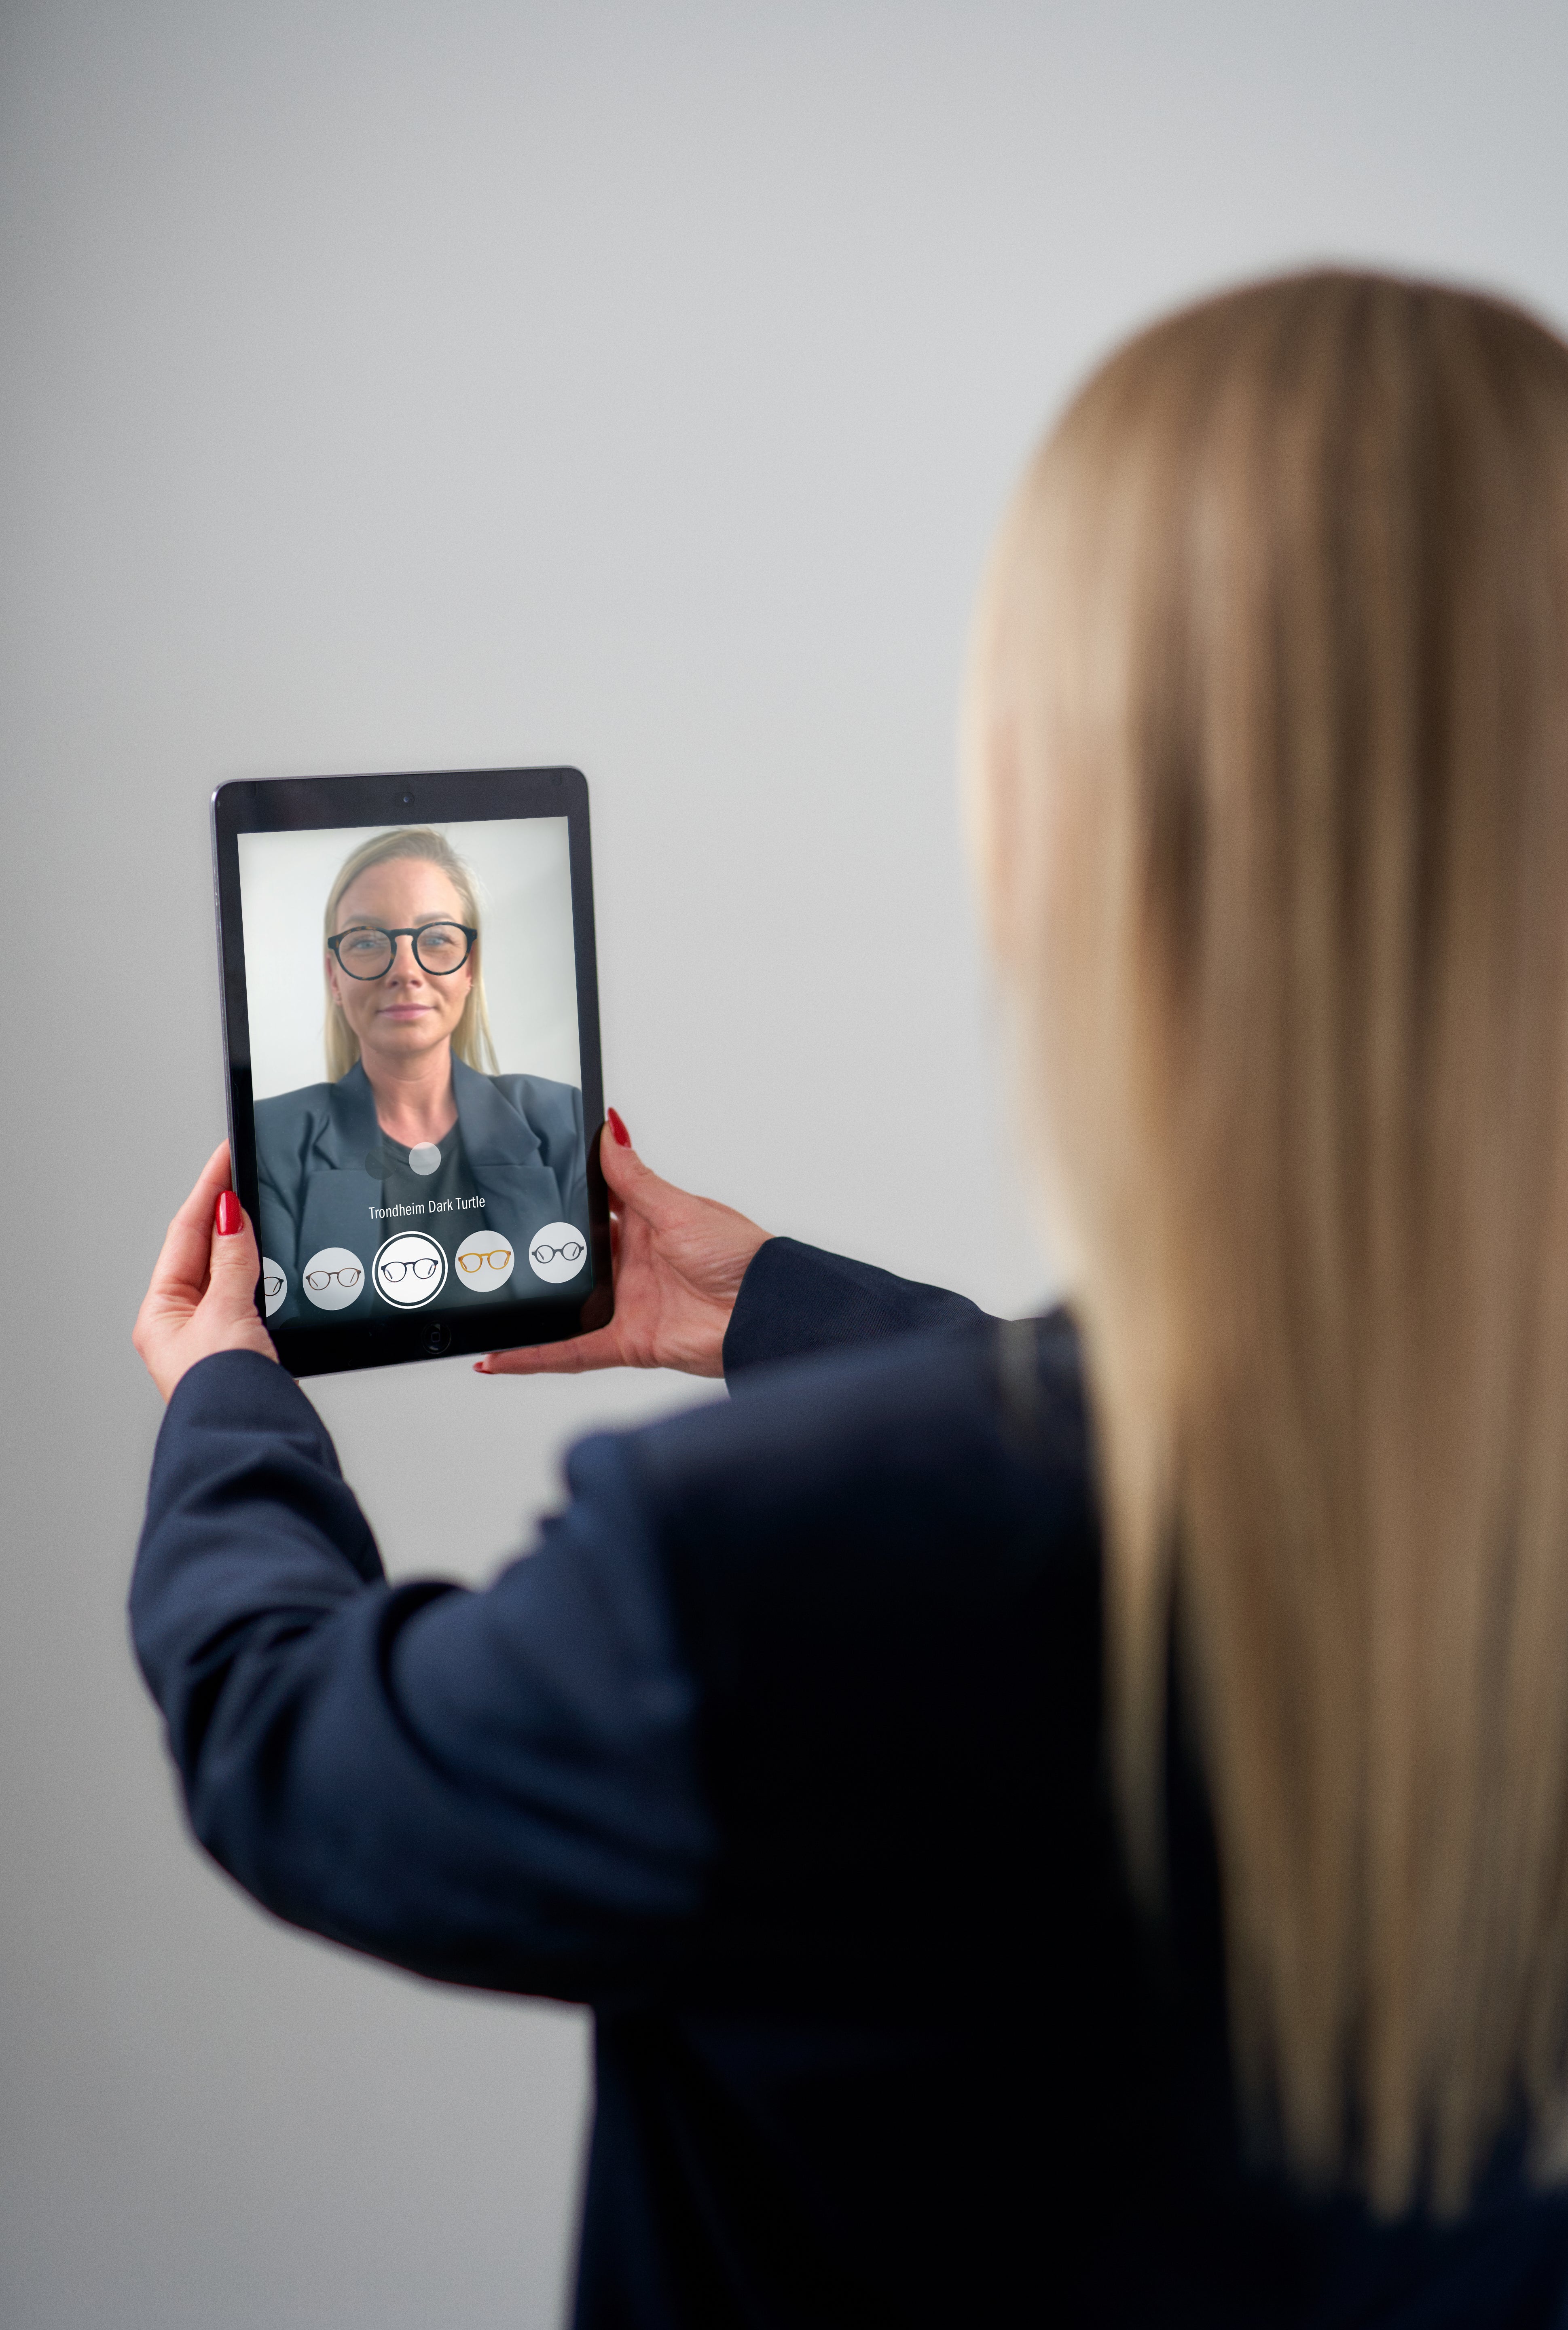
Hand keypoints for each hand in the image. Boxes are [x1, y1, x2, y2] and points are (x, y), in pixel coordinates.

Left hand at [133, 1142, 278, 1401]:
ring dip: (249, 1242)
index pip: (186, 1235)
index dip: (209, 1191)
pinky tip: (277, 1257)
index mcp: (162, 1314)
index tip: (226, 1155)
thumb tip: (231, 1214)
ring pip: (232, 1271)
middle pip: (206, 1250)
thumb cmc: (227, 1393)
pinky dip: (264, 1271)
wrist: (254, 1440)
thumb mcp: (227, 1314)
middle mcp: (184, 1323)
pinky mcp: (246, 1346)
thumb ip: (233, 1262)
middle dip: (229, 1213)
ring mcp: (215, 1334)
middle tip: (248, 1170)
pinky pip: (251, 1294)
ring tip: (265, 1206)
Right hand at [477, 1110, 769, 1379]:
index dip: (568, 1195)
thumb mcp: (678, 1207)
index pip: (599, 1205)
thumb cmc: (740, 1256)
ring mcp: (629, 1303)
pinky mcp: (629, 1341)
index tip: (530, 1180)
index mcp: (649, 1225)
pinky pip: (572, 1352)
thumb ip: (634, 1178)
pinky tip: (501, 1357)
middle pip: (575, 1255)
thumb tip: (611, 1129)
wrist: (765, 1312)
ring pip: (567, 1305)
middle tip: (491, 1238)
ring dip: (531, 1305)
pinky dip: (535, 1357)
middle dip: (539, 1249)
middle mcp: (635, 1264)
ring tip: (483, 1299)